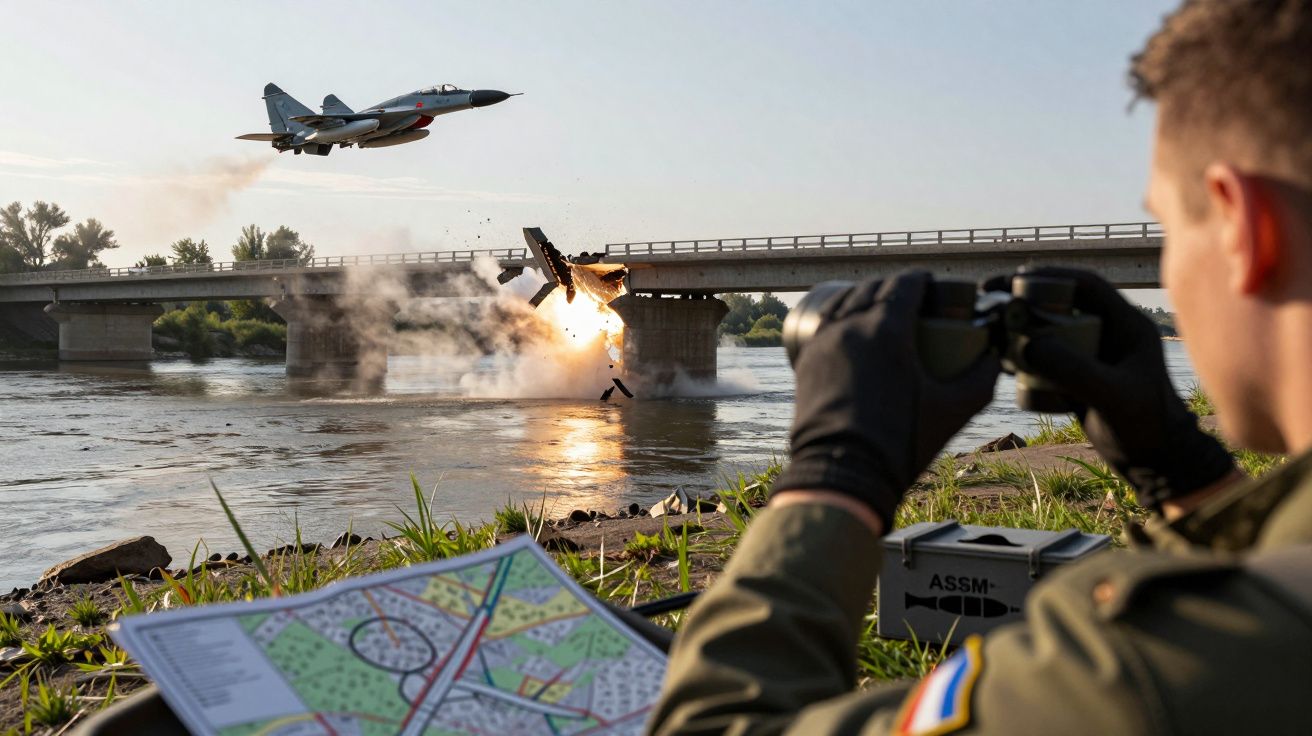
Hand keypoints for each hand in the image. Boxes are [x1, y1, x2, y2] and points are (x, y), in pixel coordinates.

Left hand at [773, 272, 1000, 525]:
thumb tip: (993, 357)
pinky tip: (850, 323)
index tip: (934, 287)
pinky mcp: (806, 359)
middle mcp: (851, 325)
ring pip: (845, 300)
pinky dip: (839, 313)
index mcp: (887, 329)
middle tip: (914, 301)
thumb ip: (981, 379)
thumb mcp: (954, 411)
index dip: (923, 280)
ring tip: (882, 309)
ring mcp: (824, 341)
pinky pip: (824, 322)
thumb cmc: (901, 443)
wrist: (842, 474)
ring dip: (866, 295)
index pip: (906, 284)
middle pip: (875, 287)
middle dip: (896, 286)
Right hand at [1006, 267, 1234, 507]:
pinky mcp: (1079, 377)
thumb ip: (1073, 369)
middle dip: (1026, 300)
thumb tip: (1027, 346)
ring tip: (989, 330)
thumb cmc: (1144, 427)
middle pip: (1062, 304)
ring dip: (1020, 328)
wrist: (1155, 462)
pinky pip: (1047, 357)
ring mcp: (1093, 356)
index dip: (1049, 275)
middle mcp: (1109, 334)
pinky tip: (1000, 361)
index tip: (1012, 278)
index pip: (1087, 285)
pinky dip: (1023, 355)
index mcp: (1127, 325)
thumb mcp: (1111, 395)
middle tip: (992, 301)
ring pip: (1051, 330)